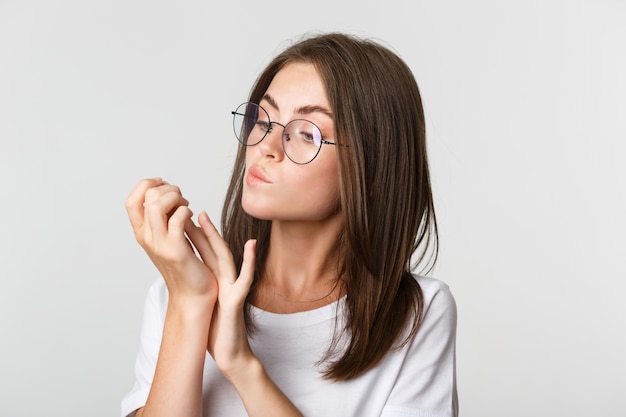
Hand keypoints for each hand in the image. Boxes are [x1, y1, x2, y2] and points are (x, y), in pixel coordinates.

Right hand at [125, 178, 217, 305]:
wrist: (193, 294)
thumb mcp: (169, 237)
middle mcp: (146, 237)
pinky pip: (178, 218)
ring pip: (158, 204)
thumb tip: (167, 193)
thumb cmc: (186, 264)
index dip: (146, 185)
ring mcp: (159, 244)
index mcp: (142, 233)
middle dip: (168, 189)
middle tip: (181, 199)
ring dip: (176, 198)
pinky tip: (192, 217)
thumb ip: (164, 217)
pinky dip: (187, 211)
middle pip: (147, 196)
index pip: (130, 200)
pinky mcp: (176, 250)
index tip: (164, 184)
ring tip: (186, 206)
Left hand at [187, 210, 256, 379]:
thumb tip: (188, 279)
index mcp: (214, 281)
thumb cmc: (216, 332)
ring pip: (226, 258)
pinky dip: (250, 262)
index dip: (194, 236)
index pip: (203, 254)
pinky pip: (245, 279)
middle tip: (193, 210)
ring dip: (217, 238)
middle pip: (212, 251)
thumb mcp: (205, 305)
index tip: (182, 218)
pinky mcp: (237, 300)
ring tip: (207, 220)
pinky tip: (252, 246)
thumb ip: (202, 289)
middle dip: (202, 230)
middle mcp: (224, 281)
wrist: (230, 354)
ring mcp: (232, 289)